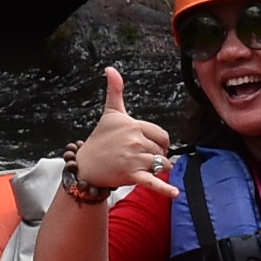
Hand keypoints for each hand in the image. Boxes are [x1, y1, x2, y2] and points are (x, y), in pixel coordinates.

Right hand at [70, 66, 172, 195]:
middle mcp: (135, 141)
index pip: (162, 135)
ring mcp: (134, 159)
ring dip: (156, 170)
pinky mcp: (132, 176)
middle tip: (139, 158)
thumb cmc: (100, 139)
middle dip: (156, 156)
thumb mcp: (110, 113)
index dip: (158, 143)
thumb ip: (115, 91)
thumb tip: (110, 68)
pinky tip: (175, 192)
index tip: (147, 146)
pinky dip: (165, 189)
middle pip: (162, 151)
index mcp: (134, 125)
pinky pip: (153, 182)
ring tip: (140, 168)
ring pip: (161, 166)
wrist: (85, 166)